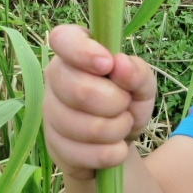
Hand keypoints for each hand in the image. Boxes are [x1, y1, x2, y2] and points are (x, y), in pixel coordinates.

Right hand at [42, 25, 156, 180]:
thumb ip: (137, 71)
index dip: (83, 52)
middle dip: (115, 102)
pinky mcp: (53, 146)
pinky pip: (82, 154)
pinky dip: (110, 153)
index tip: (108, 64)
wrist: (118, 141)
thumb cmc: (128, 101)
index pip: (63, 39)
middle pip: (78, 89)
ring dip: (116, 130)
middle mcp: (55, 79)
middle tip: (126, 104)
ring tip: (123, 125)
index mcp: (74, 53)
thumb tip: (121, 63)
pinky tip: (116, 148)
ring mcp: (49, 113)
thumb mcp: (142, 84)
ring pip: (82, 126)